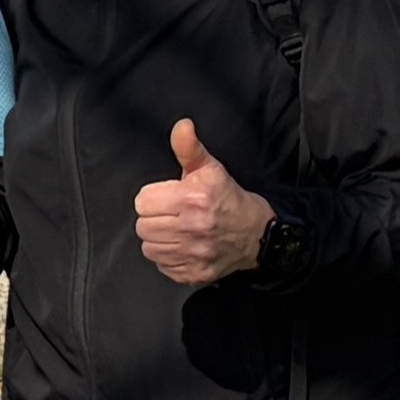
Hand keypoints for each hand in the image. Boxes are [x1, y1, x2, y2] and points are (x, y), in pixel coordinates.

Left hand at [135, 117, 274, 284]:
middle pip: (143, 226)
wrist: (258, 233)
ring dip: (159, 239)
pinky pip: (162, 266)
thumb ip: (188, 147)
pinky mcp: (194, 273)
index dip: (153, 198)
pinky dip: (169, 258)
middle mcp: (193, 228)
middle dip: (154, 218)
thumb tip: (181, 126)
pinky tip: (183, 246)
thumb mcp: (209, 168)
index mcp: (192, 199)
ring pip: (149, 248)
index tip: (167, 198)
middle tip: (171, 214)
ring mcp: (194, 254)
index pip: (142, 202)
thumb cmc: (228, 198)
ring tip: (177, 230)